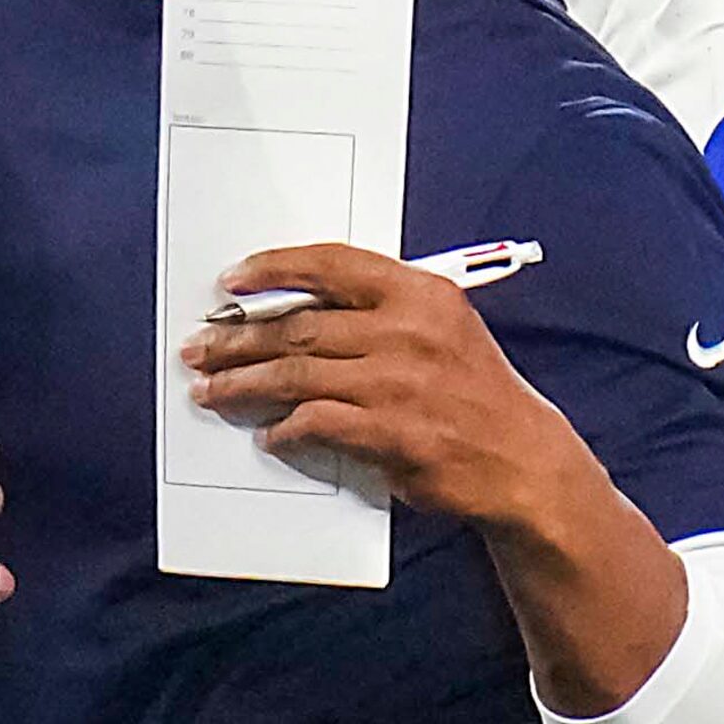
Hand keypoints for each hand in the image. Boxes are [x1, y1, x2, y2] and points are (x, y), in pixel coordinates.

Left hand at [182, 244, 583, 531]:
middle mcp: (407, 330)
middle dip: (238, 337)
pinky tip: (267, 432)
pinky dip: (283, 429)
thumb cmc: (474, 391)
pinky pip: (316, 423)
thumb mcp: (441, 326)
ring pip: (296, 375)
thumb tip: (293, 314)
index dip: (273, 267)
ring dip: (242, 383)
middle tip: (201, 347)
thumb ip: (377, 312)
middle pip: (298, 326)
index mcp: (420, 292)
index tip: (231, 281)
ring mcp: (398, 383)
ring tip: (211, 390)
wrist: (522, 459)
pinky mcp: (391, 434)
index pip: (331, 263)